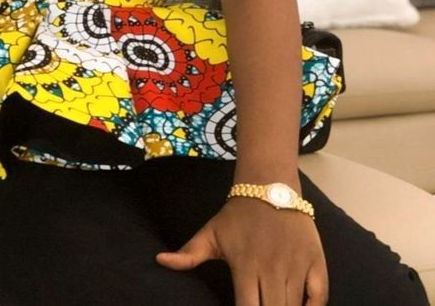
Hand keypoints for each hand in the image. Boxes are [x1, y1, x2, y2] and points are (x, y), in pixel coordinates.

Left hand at [155, 196, 328, 304]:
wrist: (269, 184)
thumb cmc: (237, 214)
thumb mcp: (211, 233)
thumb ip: (188, 253)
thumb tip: (159, 261)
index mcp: (245, 267)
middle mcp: (272, 270)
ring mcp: (297, 266)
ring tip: (273, 305)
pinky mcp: (316, 261)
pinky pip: (320, 297)